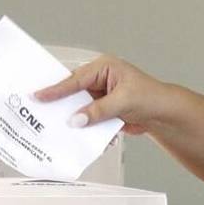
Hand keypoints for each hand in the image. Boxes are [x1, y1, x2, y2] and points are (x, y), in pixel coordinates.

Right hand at [33, 55, 168, 134]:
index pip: (75, 79)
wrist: (164, 114)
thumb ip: (98, 111)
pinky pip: (88, 119)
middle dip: (61, 105)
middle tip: (40, 112)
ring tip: (56, 128)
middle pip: (73, 93)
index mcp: (103, 68)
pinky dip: (86, 128)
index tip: (39, 96)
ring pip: (79, 108)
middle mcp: (99, 80)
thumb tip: (76, 119)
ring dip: (73, 119)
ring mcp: (100, 96)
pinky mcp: (102, 111)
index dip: (56, 89)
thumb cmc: (151, 98)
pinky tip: (80, 136)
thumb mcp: (123, 102)